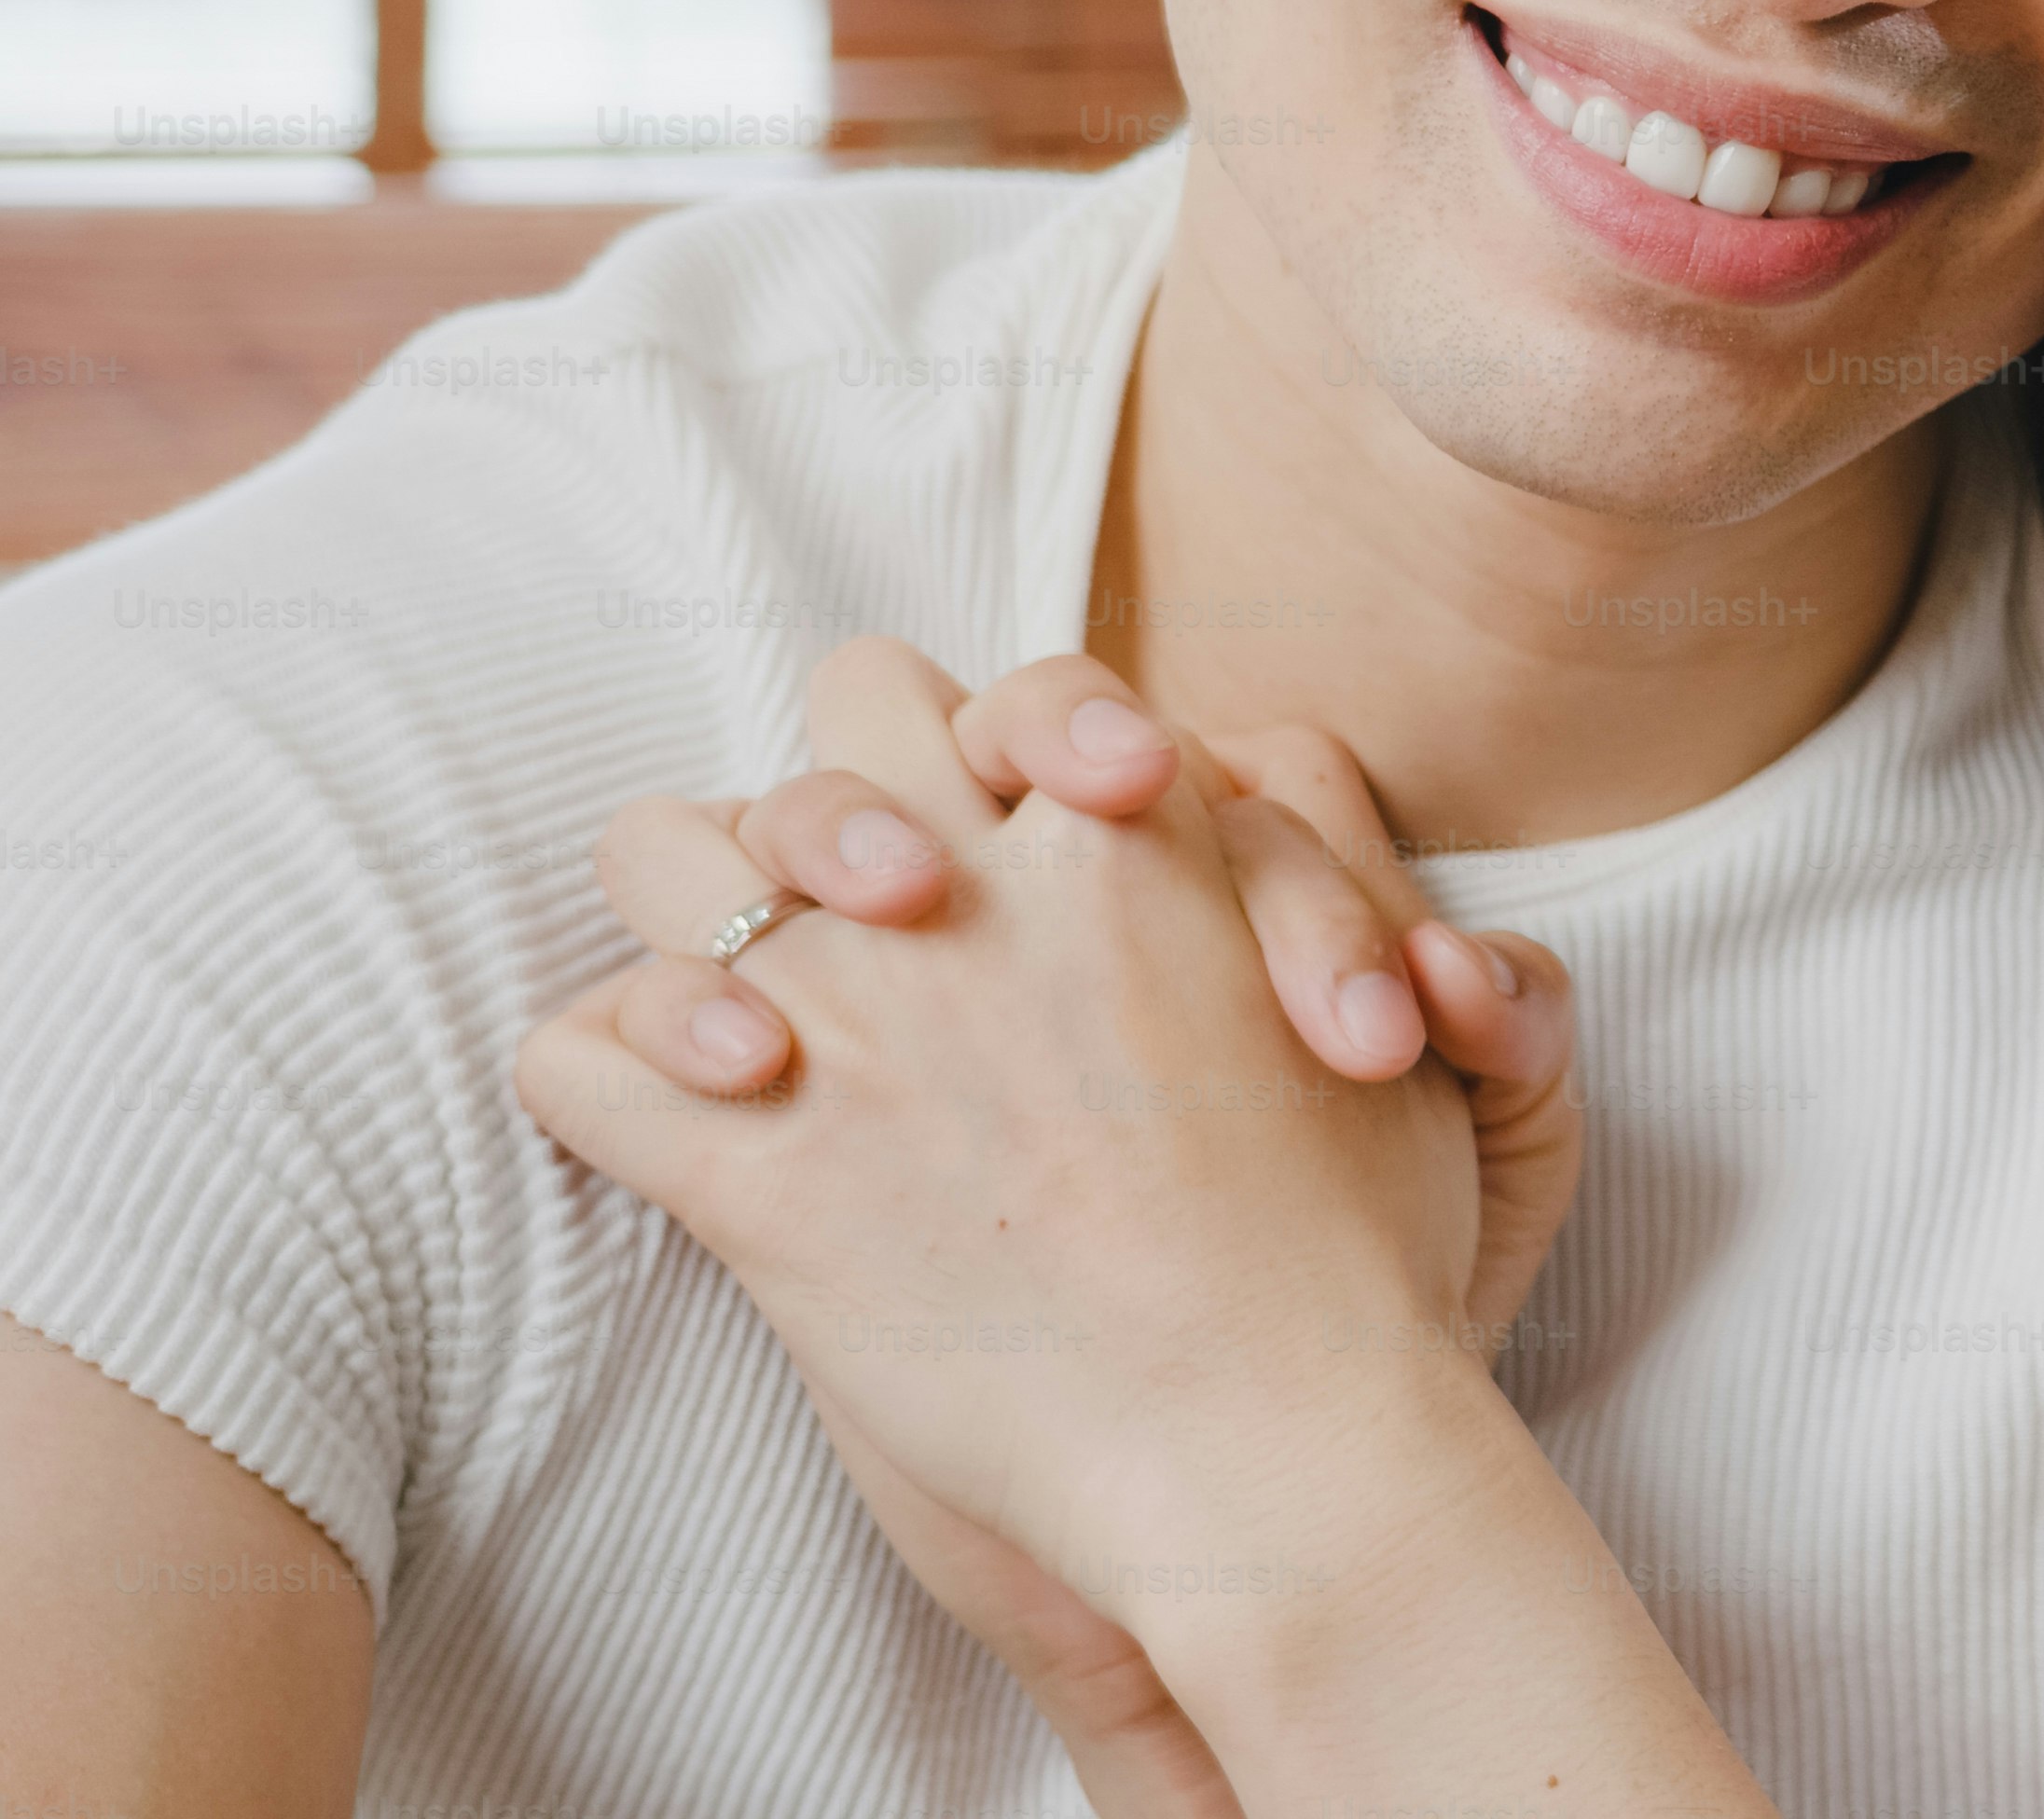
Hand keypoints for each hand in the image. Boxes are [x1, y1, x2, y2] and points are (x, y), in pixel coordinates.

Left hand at [513, 647, 1578, 1684]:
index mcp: (1138, 835)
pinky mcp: (753, 1173)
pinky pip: (578, 1065)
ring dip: (686, 909)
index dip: (1008, 747)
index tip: (1021, 835)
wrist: (1272, 1443)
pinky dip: (601, 1086)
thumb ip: (1301, 887)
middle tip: (877, 901)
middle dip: (843, 790)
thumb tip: (1241, 810)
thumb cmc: (1358, 1258)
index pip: (1019, 689)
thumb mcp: (1375, 1017)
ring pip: (662, 854)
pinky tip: (678, 1126)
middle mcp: (975, 891)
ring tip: (741, 1003)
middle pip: (838, 721)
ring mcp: (847, 1021)